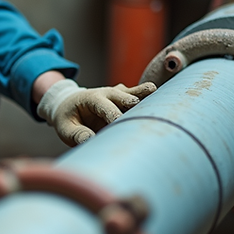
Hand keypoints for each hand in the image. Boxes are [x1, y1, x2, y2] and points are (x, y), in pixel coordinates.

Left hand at [36, 79, 155, 145]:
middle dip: (137, 106)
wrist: (69, 104)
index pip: (106, 106)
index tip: (123, 126)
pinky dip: (153, 101)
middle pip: (127, 97)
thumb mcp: (65, 129)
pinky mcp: (128, 99)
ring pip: (139, 93)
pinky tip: (168, 108)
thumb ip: (77, 134)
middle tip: (151, 115)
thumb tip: (90, 140)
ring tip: (166, 102)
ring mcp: (120, 94)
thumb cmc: (67, 118)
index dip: (115, 116)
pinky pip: (144, 97)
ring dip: (150, 99)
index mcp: (91, 98)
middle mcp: (108, 93)